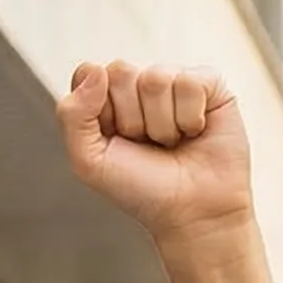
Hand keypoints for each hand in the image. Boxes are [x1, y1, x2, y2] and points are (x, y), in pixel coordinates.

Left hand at [56, 61, 251, 249]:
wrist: (191, 213)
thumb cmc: (141, 189)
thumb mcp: (89, 161)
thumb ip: (73, 115)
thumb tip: (96, 69)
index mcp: (106, 97)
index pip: (88, 73)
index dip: (100, 111)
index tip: (115, 139)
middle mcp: (138, 84)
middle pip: (121, 71)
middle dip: (131, 119)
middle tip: (147, 144)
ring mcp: (174, 80)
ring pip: (156, 78)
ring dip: (162, 124)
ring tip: (172, 143)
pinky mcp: (209, 84)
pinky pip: (190, 82)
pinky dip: (190, 117)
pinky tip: (195, 132)